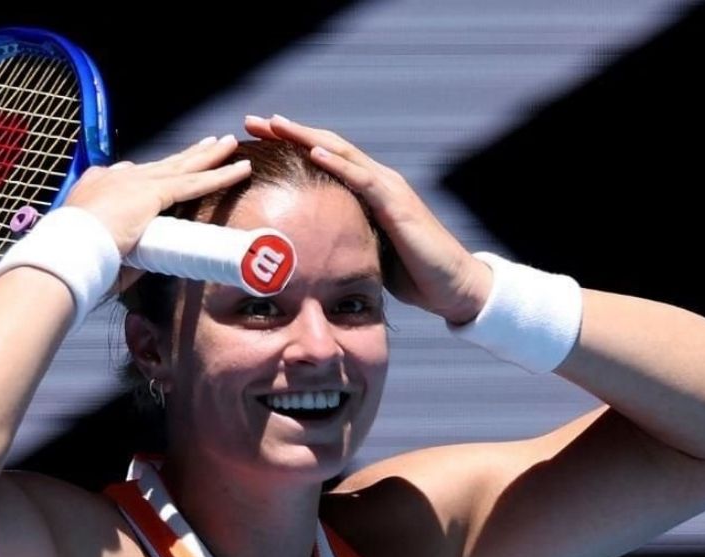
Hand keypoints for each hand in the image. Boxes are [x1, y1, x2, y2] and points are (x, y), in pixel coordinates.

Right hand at [62, 134, 250, 293]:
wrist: (67, 249)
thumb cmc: (74, 256)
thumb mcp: (94, 247)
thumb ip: (118, 252)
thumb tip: (130, 267)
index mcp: (99, 186)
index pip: (134, 176)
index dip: (155, 173)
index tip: (167, 170)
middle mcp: (117, 177)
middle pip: (163, 164)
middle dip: (188, 155)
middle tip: (209, 144)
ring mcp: (136, 182)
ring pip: (184, 166)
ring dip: (210, 156)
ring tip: (231, 145)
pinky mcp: (153, 192)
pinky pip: (196, 182)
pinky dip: (221, 175)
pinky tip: (240, 169)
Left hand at [244, 114, 491, 323]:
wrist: (453, 287)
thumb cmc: (412, 274)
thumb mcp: (366, 250)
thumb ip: (343, 238)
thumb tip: (305, 247)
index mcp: (368, 190)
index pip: (324, 157)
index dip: (290, 144)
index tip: (257, 136)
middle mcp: (378, 180)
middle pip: (328, 145)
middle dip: (289, 131)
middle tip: (252, 121)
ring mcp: (389, 188)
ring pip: (342, 152)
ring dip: (306, 137)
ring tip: (275, 125)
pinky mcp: (398, 204)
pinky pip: (364, 178)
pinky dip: (338, 163)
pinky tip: (314, 151)